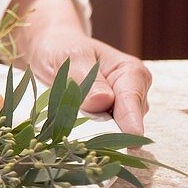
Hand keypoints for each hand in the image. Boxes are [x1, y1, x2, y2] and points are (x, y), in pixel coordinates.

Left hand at [11, 0, 151, 134]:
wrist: (53, 49)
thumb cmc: (63, 48)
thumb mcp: (70, 57)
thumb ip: (85, 78)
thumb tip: (104, 101)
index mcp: (131, 72)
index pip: (131, 100)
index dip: (130, 121)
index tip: (132, 139)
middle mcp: (133, 92)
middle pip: (125, 119)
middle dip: (107, 129)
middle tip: (83, 135)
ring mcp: (122, 107)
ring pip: (113, 128)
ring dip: (94, 131)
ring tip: (69, 123)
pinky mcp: (108, 118)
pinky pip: (101, 131)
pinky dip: (87, 131)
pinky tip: (72, 128)